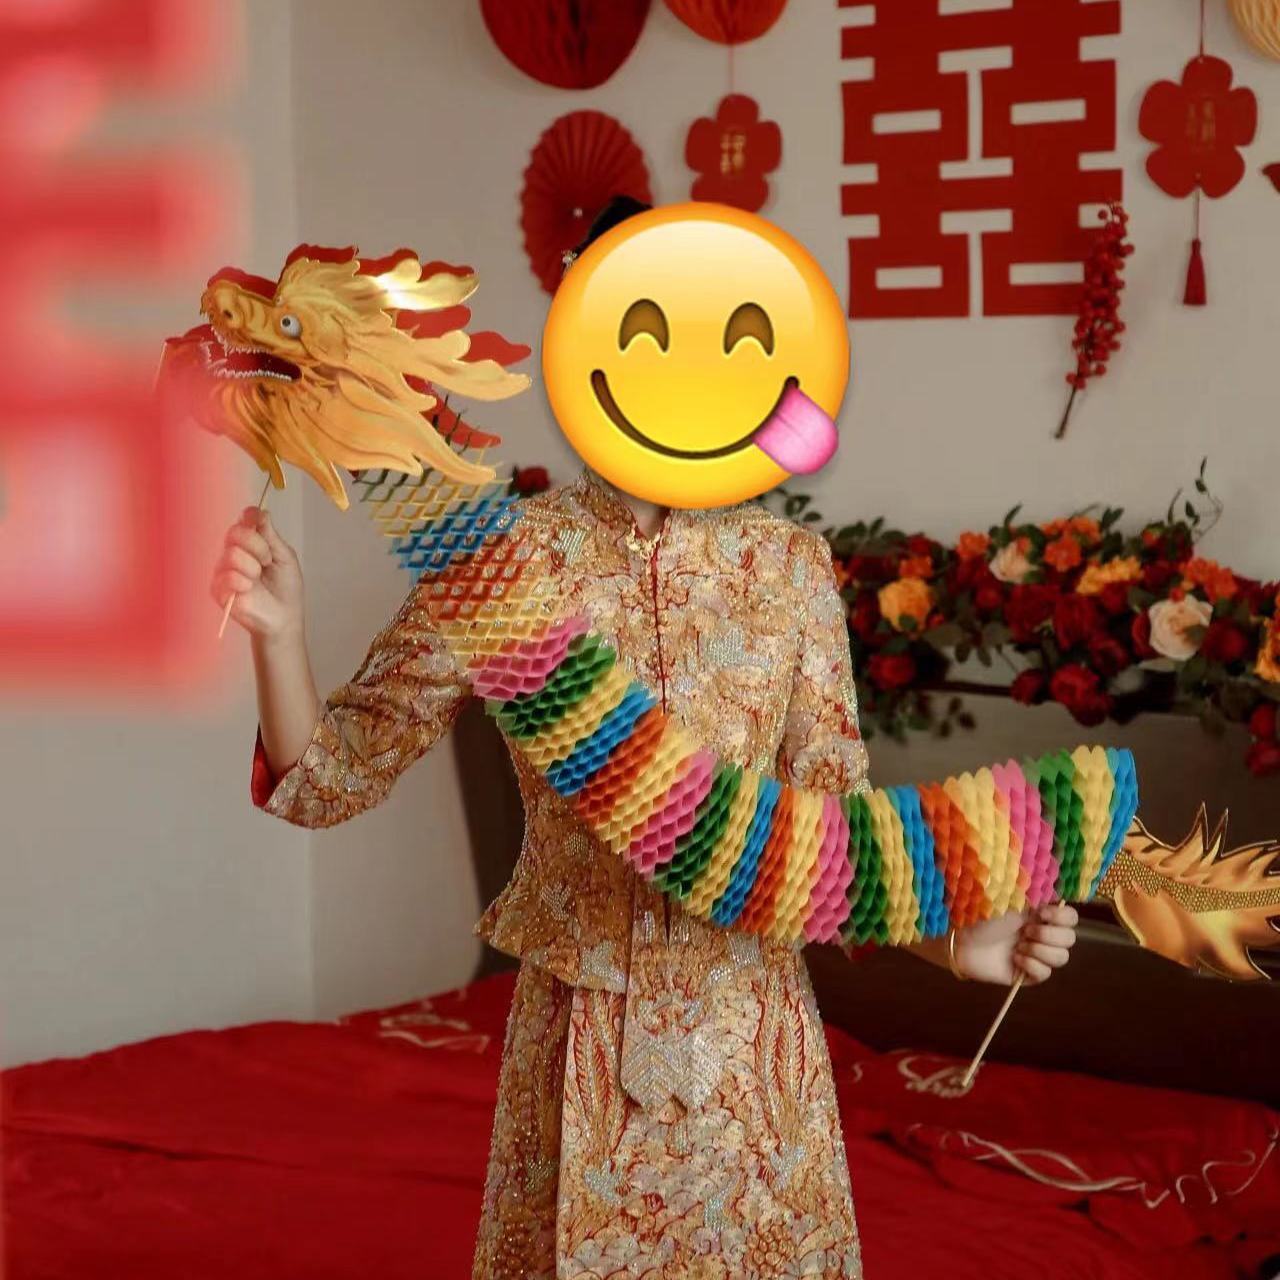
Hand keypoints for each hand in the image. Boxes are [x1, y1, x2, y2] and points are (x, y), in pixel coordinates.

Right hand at [210, 507, 303, 639]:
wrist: (283, 618)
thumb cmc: (286, 589)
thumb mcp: (285, 557)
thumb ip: (271, 535)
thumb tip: (260, 511)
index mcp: (250, 543)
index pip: (243, 520)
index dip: (250, 517)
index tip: (258, 521)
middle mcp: (234, 552)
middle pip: (235, 532)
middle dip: (257, 546)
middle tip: (268, 561)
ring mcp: (224, 570)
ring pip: (232, 553)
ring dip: (253, 567)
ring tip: (259, 580)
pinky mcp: (218, 588)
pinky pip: (226, 575)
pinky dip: (242, 582)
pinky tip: (249, 589)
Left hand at [953, 904, 1079, 985]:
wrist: (960, 939)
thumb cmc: (979, 913)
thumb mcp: (1008, 897)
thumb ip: (1035, 894)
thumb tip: (1056, 890)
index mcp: (1038, 913)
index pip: (1071, 917)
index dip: (1063, 918)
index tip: (1042, 913)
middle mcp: (1040, 933)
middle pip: (1070, 939)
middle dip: (1049, 935)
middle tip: (1025, 932)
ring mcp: (1034, 954)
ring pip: (1061, 958)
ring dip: (1040, 951)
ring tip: (1018, 946)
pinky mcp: (1026, 973)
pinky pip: (1045, 974)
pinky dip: (1032, 965)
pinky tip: (1014, 958)